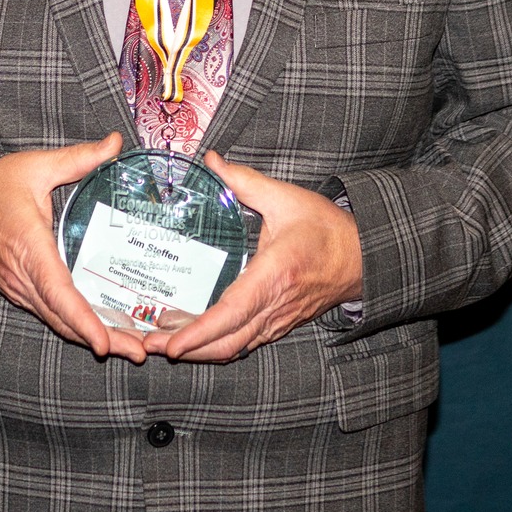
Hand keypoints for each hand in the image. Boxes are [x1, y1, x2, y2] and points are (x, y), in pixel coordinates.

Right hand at [0, 132, 147, 362]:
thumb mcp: (36, 166)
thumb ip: (79, 158)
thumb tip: (117, 143)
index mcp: (28, 247)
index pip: (58, 292)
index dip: (82, 321)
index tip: (105, 343)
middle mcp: (21, 276)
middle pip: (63, 319)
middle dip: (104, 340)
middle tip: (142, 352)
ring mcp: (15, 288)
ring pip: (56, 321)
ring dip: (91, 338)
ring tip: (131, 347)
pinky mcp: (15, 290)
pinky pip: (47, 314)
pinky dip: (75, 326)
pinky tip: (102, 329)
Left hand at [141, 151, 362, 363]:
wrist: (364, 257)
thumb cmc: (327, 229)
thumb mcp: (287, 198)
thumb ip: (244, 180)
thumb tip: (211, 159)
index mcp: (275, 275)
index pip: (232, 312)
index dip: (199, 332)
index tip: (170, 342)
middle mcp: (275, 305)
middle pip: (227, 342)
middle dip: (186, 350)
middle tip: (147, 346)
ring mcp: (278, 320)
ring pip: (234, 348)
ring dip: (198, 352)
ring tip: (161, 343)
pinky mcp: (279, 325)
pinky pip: (244, 343)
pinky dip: (216, 345)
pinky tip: (191, 338)